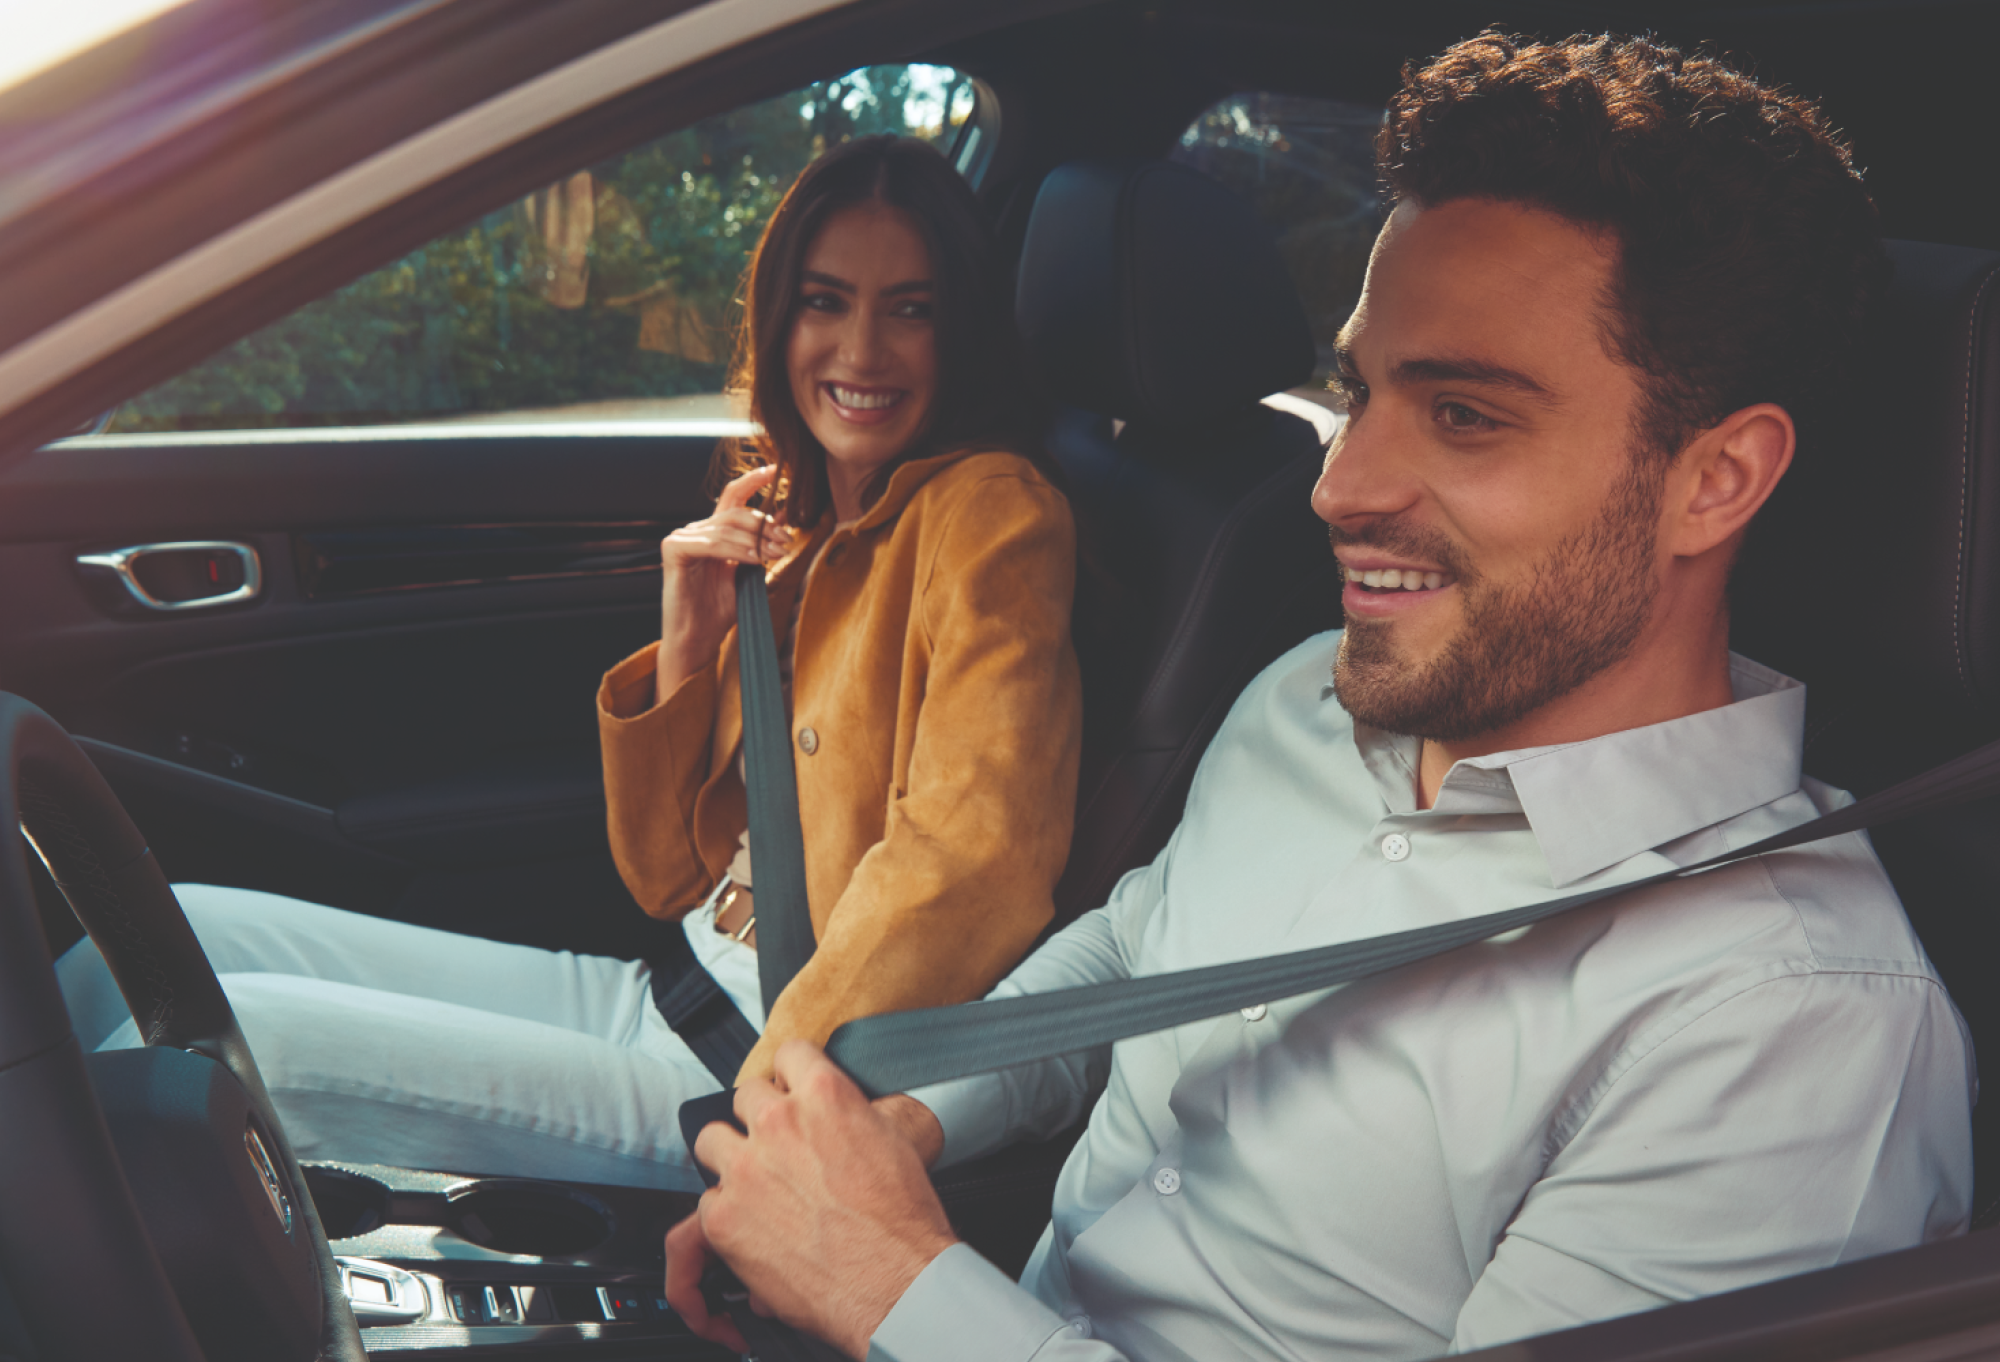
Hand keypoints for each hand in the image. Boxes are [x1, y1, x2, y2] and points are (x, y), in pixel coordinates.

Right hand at [656, 464, 792, 698]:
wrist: (698, 639)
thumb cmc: (720, 611)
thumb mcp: (750, 573)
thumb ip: (762, 547)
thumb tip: (786, 521)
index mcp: (713, 533)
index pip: (733, 496)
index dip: (754, 480)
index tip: (776, 470)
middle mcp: (696, 531)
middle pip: (735, 511)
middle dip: (765, 524)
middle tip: (786, 540)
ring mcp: (682, 538)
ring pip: (726, 527)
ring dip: (756, 539)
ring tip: (777, 552)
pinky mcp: (674, 550)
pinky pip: (711, 543)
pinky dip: (736, 550)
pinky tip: (755, 560)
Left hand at [674, 1041, 959, 1356]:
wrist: (894, 1284)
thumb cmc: (902, 1221)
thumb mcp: (896, 1137)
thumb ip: (857, 1110)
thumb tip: (848, 1106)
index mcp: (824, 1094)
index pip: (789, 1054)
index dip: (792, 1075)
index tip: (791, 1090)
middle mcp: (778, 1122)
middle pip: (745, 1095)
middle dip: (759, 1117)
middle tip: (776, 1144)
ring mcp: (746, 1169)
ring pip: (711, 1140)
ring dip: (730, 1156)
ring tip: (751, 1181)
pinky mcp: (724, 1218)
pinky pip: (704, 1202)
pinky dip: (725, 1215)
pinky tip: (751, 1229)